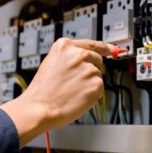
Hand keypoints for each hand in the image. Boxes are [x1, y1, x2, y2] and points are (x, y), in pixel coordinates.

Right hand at [0, 38, 115, 145]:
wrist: (39, 108)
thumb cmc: (42, 91)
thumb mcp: (51, 64)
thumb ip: (68, 58)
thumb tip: (86, 60)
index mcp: (64, 46)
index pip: (91, 44)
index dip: (104, 47)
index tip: (112, 49)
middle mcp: (78, 54)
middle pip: (96, 60)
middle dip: (89, 71)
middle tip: (74, 83)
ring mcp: (88, 69)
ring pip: (97, 76)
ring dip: (89, 84)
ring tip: (71, 92)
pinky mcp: (96, 84)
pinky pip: (99, 89)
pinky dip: (92, 95)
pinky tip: (77, 98)